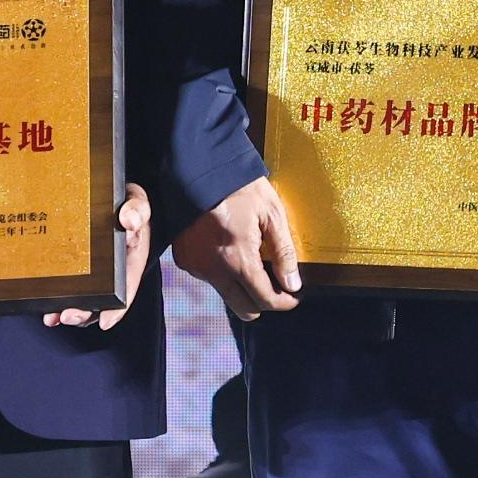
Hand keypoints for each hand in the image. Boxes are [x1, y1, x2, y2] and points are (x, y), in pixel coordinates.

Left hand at [52, 183, 151, 329]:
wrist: (114, 201)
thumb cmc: (127, 206)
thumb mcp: (136, 202)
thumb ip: (136, 210)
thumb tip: (129, 222)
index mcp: (130, 261)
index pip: (126, 289)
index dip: (117, 308)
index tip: (106, 321)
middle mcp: (112, 274)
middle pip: (100, 301)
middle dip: (84, 312)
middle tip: (67, 315)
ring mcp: (95, 275)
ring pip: (83, 301)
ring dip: (68, 312)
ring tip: (52, 317)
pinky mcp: (77, 269)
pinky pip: (67, 289)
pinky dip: (56, 300)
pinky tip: (44, 306)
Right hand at [176, 176, 299, 320]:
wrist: (199, 168)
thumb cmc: (238, 186)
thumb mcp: (272, 213)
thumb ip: (284, 252)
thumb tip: (293, 284)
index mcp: (238, 259)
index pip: (264, 300)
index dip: (284, 302)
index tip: (293, 297)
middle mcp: (213, 269)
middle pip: (244, 309)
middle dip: (263, 302)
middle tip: (277, 285)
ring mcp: (196, 266)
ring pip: (226, 295)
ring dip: (242, 288)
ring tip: (254, 263)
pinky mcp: (184, 259)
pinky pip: (209, 278)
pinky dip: (222, 273)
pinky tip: (230, 250)